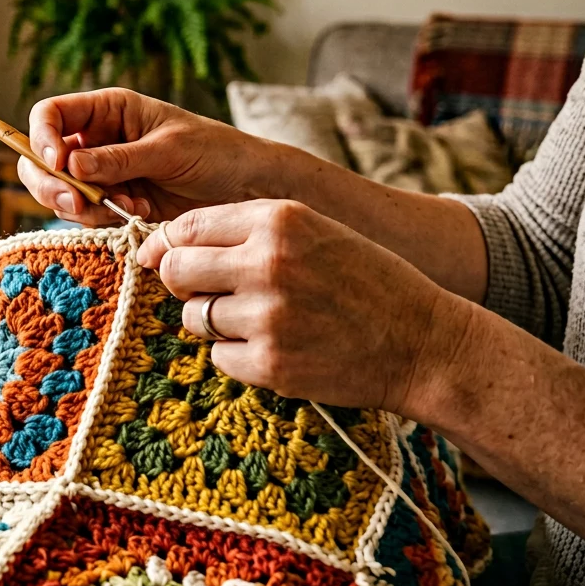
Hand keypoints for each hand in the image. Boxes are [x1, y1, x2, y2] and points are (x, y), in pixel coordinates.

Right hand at [19, 87, 291, 224]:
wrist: (249, 189)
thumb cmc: (216, 153)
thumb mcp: (168, 150)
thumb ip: (118, 159)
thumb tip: (69, 165)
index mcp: (108, 110)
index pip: (50, 115)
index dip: (43, 138)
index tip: (58, 163)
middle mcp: (98, 140)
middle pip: (42, 159)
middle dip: (51, 184)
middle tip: (77, 203)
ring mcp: (103, 174)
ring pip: (61, 192)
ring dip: (83, 207)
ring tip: (125, 209)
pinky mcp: (115, 204)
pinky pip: (87, 215)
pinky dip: (102, 221)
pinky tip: (137, 216)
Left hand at [137, 199, 470, 413]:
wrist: (424, 344)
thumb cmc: (364, 282)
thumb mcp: (313, 232)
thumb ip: (243, 232)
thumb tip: (159, 248)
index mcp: (279, 220)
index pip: (185, 228)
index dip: (172, 246)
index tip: (178, 260)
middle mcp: (268, 263)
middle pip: (176, 272)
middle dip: (185, 284)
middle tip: (215, 292)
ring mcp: (268, 317)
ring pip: (193, 318)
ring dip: (215, 322)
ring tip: (262, 320)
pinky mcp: (271, 365)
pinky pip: (219, 357)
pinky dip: (238, 356)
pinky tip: (279, 347)